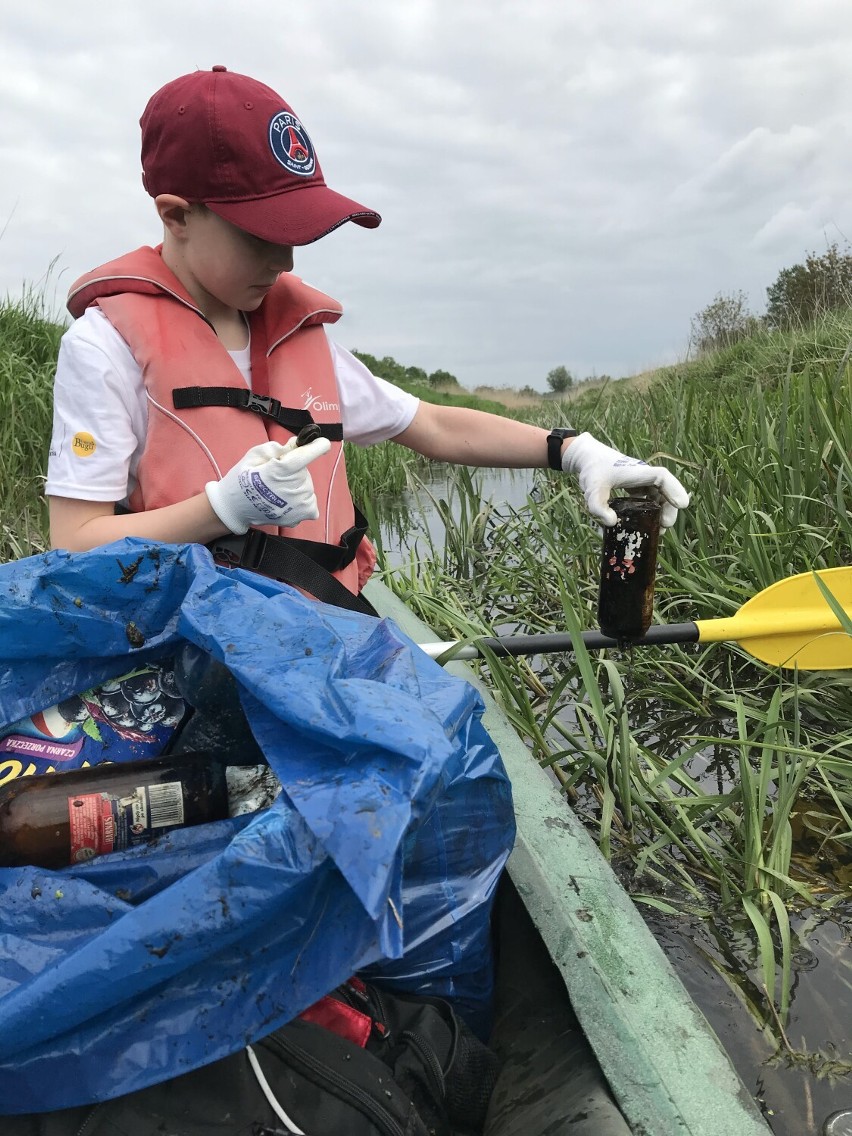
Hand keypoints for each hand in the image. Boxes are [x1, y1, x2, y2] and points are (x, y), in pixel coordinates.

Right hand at [205, 436, 330, 534]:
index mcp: (280, 470)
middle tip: (275, 476)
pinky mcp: (301, 516)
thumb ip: (277, 448)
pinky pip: (310, 501)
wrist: (235, 508)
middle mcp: (293, 488)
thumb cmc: (243, 479)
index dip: (317, 447)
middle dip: (294, 469)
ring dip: (296, 485)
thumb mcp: (254, 455)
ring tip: (276, 490)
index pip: (306, 455)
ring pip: (306, 485)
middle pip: (304, 470)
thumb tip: (296, 445)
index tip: (322, 442)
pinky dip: (302, 499)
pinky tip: (286, 500)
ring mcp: (298, 504)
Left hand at [561, 432, 688, 529]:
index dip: (674, 490)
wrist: (588, 458)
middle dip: (670, 507)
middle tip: (664, 526)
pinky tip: (648, 522)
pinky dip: (653, 508)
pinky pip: (651, 497)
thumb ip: (598, 506)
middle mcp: (644, 475)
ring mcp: (642, 480)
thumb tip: (612, 523)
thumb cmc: (593, 470)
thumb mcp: (592, 490)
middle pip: (666, 489)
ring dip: (663, 509)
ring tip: (658, 528)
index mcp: (638, 472)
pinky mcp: (637, 486)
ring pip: (660, 494)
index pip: (662, 477)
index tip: (681, 505)